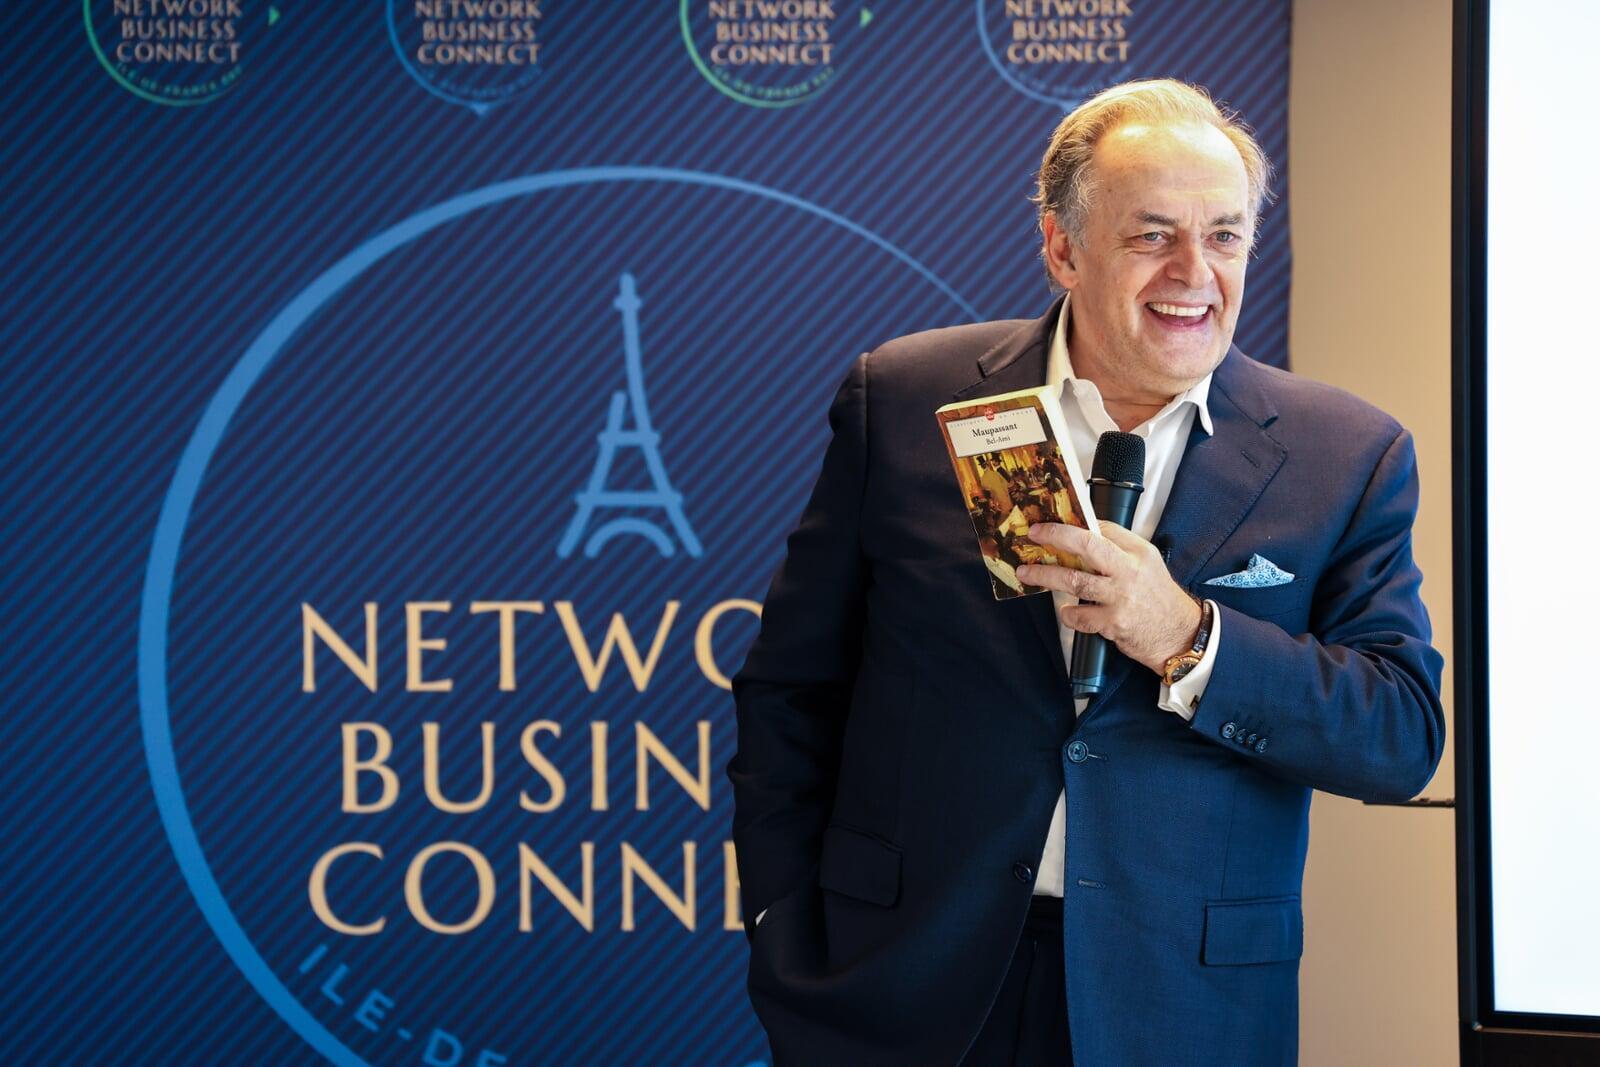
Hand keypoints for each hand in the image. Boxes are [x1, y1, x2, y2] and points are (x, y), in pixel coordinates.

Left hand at [1015, 522, 1201, 674]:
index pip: (1103, 528)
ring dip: (1046, 576)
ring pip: (1074, 581)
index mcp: (1138, 552)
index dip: (1074, 525)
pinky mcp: (1114, 623)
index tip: (1052, 525)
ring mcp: (1120, 598)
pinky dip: (1068, 614)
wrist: (1180, 634)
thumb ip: (1121, 548)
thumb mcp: (1148, 563)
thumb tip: (1087, 532)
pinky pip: (1080, 616)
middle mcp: (1129, 571)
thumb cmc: (1159, 598)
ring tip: (1027, 574)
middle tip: (1034, 535)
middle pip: (1086, 546)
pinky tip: (1065, 612)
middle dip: (1055, 536)